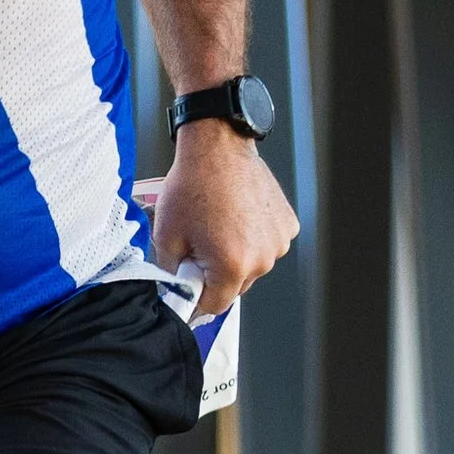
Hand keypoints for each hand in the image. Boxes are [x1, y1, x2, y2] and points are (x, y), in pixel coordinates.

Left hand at [149, 122, 298, 314]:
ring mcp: (278, 241)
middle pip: (236, 286)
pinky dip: (252, 238)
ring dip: (236, 256)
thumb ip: (172, 273)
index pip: (215, 305)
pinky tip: (236, 216)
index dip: (197, 299)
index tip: (189, 287)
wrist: (217, 148)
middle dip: (215, 274)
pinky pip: (266, 244)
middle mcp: (262, 257)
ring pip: (252, 266)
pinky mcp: (287, 225)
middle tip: (198, 246)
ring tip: (218, 226)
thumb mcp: (166, 236)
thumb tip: (177, 289)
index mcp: (233, 265)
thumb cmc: (193, 184)